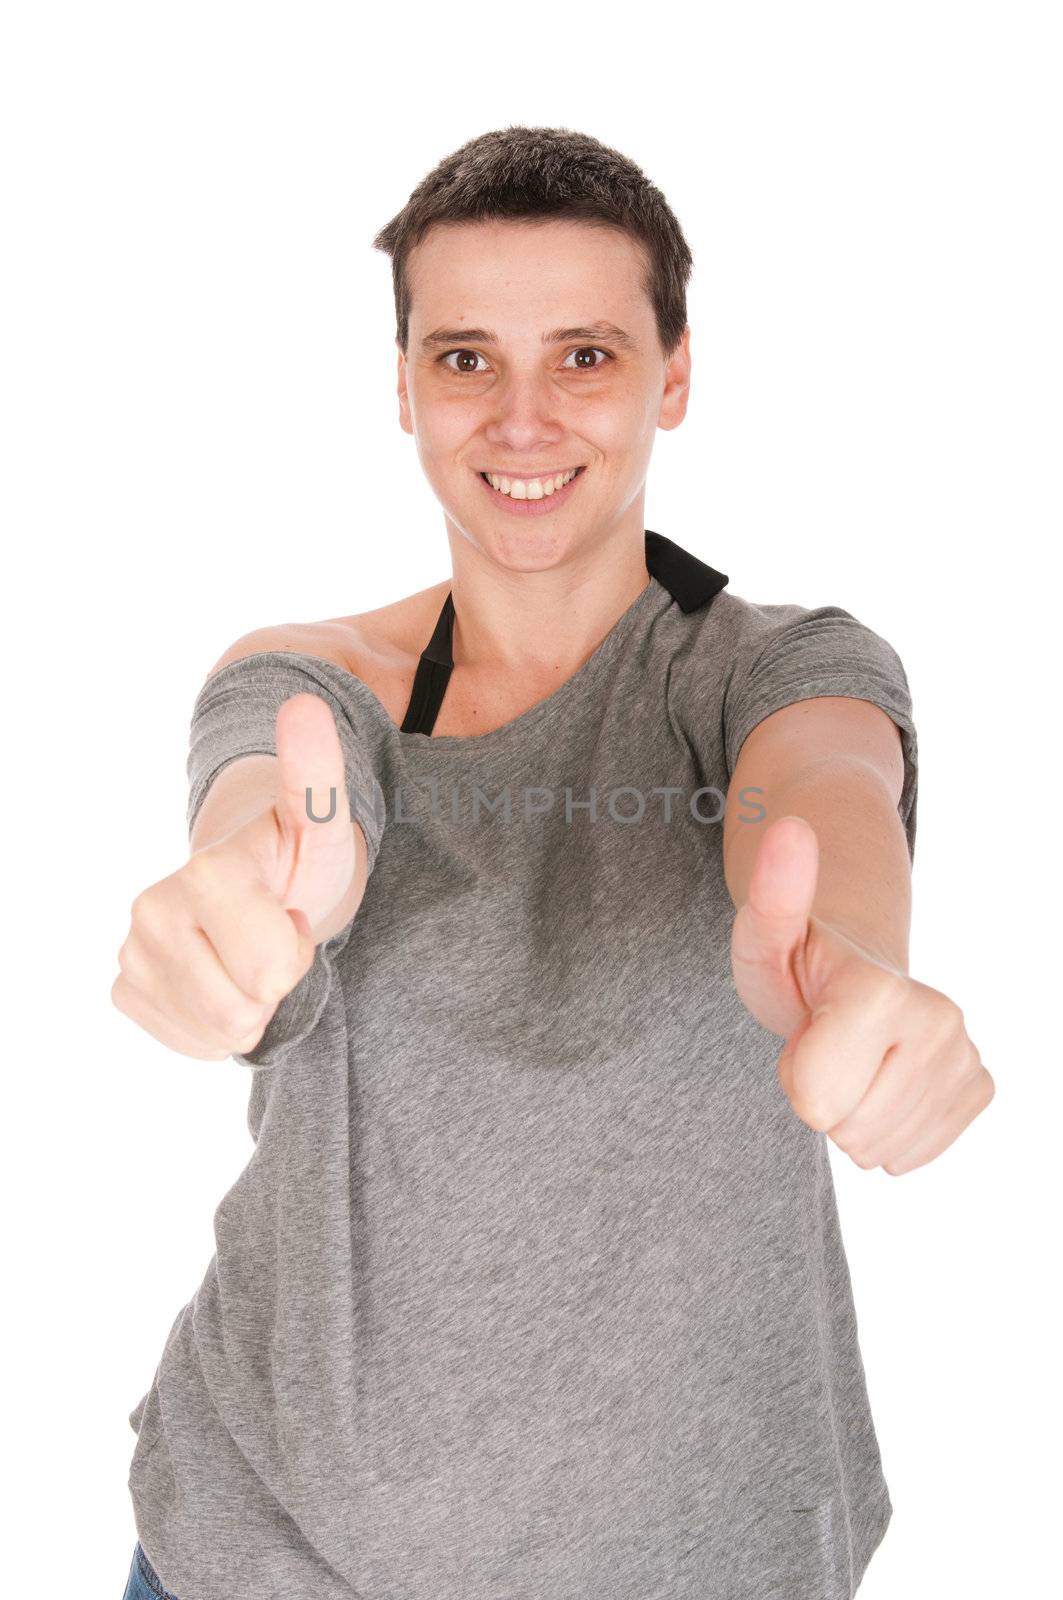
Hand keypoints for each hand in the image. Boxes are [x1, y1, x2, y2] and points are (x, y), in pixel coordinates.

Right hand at [112, 692, 355, 1059]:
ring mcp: (132, 952)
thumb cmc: (298, 857)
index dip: (297, 953)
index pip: (272, 973)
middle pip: (242, 1013)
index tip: (290, 912)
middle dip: (273, 984)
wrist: (258, 878)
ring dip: (250, 1005)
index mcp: (206, 872)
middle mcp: (152, 910)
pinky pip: (192, 1042)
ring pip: (218, 1035)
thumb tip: (305, 705)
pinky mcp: (126, 989)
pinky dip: (218, 1022)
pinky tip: (222, 975)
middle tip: (272, 937)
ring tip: (249, 955)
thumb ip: (317, 775)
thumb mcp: (323, 823)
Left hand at [730, 815, 994, 1174]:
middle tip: (824, 1041)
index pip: (815, 1102)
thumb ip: (773, 893)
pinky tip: (879, 1076)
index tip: (803, 1026)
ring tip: (850, 1056)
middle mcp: (939, 1021)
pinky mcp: (976, 1087)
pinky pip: (914, 1152)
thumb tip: (792, 827)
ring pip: (879, 1149)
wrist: (852, 964)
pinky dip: (884, 1129)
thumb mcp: (763, 932)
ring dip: (851, 1113)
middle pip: (847, 1130)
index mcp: (882, 990)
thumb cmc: (796, 956)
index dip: (793, 1072)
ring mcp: (964, 1056)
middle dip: (822, 1096)